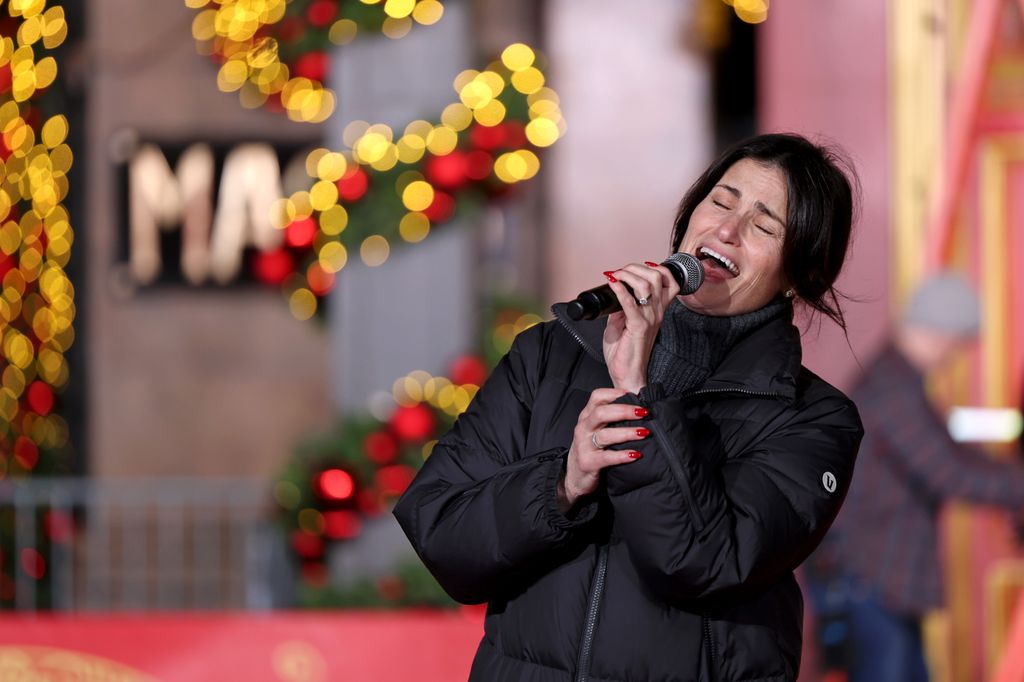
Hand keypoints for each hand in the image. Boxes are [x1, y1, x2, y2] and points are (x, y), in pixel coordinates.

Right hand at [558, 387, 649, 511]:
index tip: (635, 395)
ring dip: (627, 433)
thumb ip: (610, 419)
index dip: (615, 393)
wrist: (575, 477)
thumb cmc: (591, 450)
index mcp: (586, 417)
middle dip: (624, 411)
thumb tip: (639, 407)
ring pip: (605, 435)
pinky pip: (607, 457)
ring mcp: (584, 446)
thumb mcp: (595, 430)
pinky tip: (636, 454)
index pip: (597, 397)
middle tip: (643, 413)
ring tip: (644, 433)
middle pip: (601, 413)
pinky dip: (622, 455)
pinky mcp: (588, 463)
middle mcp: (583, 428)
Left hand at [602, 262, 680, 393]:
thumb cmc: (625, 352)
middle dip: (636, 268)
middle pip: (657, 277)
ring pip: (646, 285)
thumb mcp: (622, 323)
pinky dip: (620, 289)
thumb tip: (615, 293)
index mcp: (657, 310)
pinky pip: (630, 302)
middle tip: (620, 272)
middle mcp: (657, 312)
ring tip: (615, 276)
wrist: (627, 375)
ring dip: (627, 275)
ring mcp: (649, 318)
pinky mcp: (638, 326)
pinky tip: (613, 284)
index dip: (655, 268)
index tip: (634, 269)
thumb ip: (621, 307)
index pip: (668, 280)